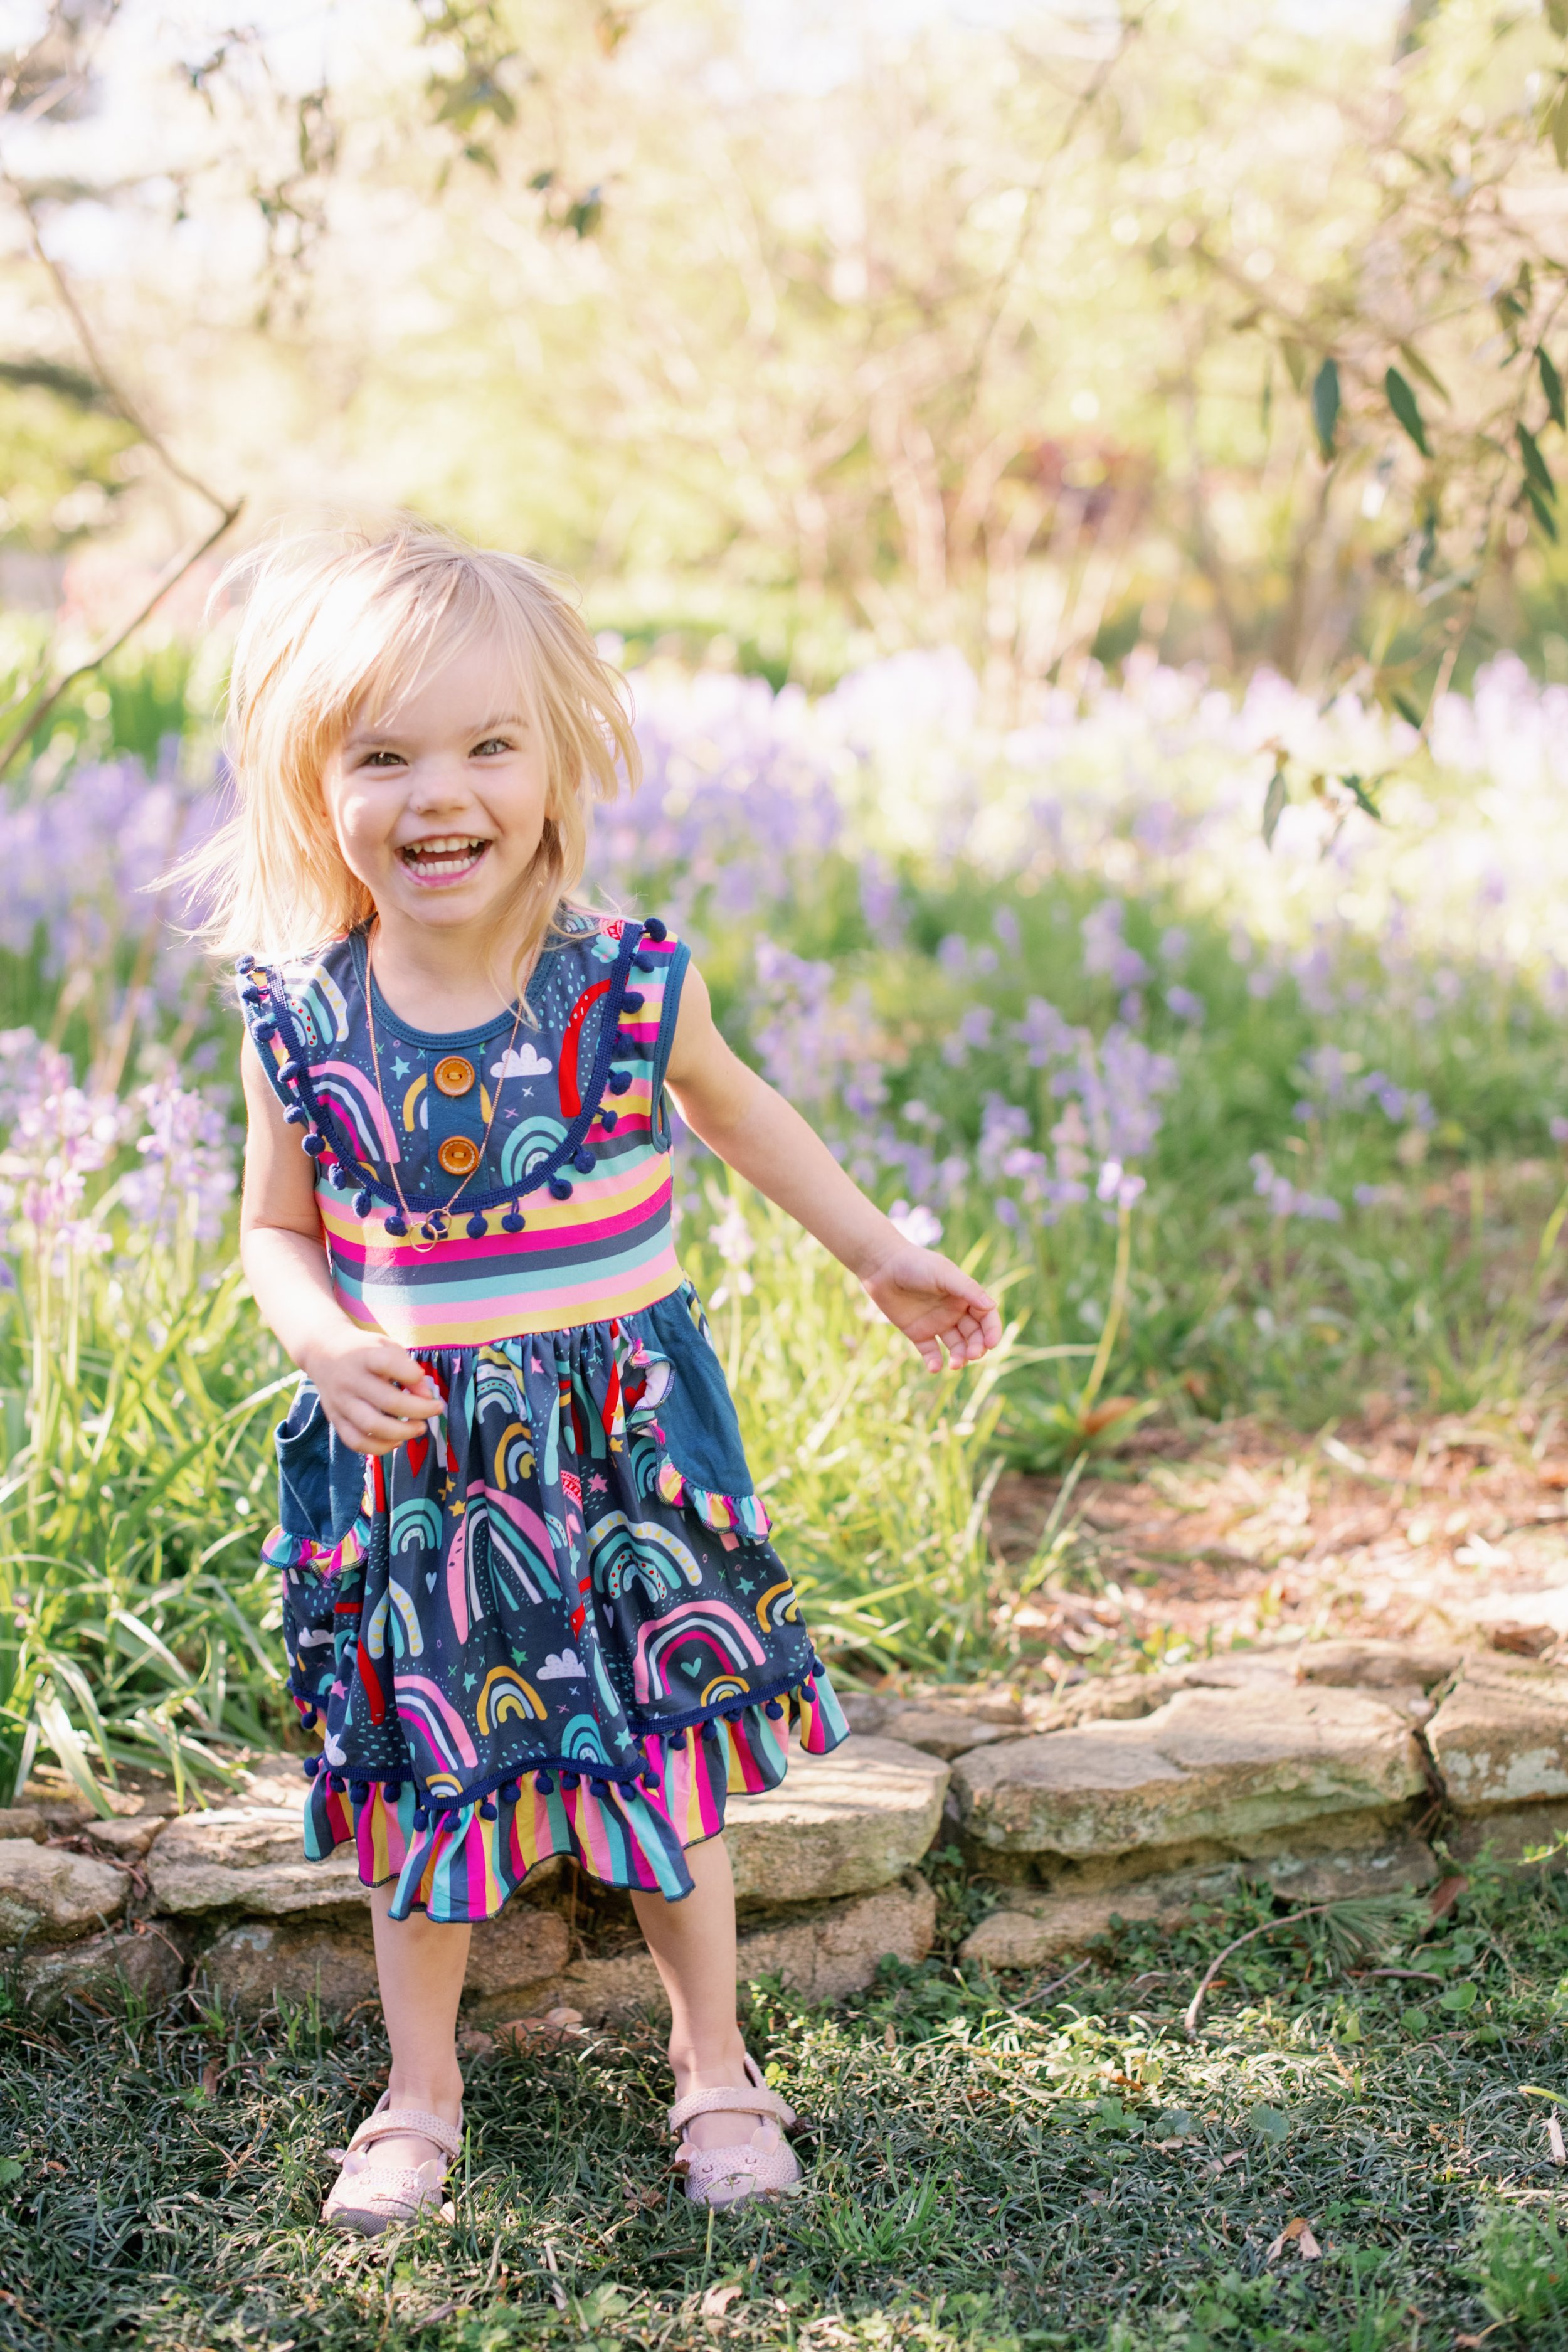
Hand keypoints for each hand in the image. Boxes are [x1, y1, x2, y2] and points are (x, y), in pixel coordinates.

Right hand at [299, 1323, 443, 1455]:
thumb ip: (408, 1368)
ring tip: (420, 1428)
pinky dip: (379, 1447)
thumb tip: (426, 1397)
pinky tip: (397, 1441)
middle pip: (387, 1402)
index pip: (387, 1364)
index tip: (422, 1377)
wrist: (323, 1352)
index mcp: (364, 1356)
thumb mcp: (387, 1347)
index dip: (411, 1374)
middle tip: (435, 1410)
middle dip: (418, 1410)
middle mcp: (349, 1380)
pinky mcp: (335, 1419)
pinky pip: (356, 1442)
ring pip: (371, 1427)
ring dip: (402, 1432)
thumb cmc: (364, 1350)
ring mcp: (340, 1402)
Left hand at [860, 1242, 1002, 1371]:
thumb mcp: (944, 1274)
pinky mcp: (918, 1333)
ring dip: (959, 1358)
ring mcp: (937, 1323)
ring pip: (956, 1347)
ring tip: (954, 1365)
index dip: (992, 1331)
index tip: (991, 1344)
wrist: (882, 1266)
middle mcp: (954, 1312)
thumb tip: (991, 1306)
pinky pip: (930, 1352)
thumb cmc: (916, 1264)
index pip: (986, 1317)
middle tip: (972, 1355)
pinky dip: (934, 1362)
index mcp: (965, 1297)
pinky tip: (934, 1367)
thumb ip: (967, 1289)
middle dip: (976, 1348)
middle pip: (974, 1336)